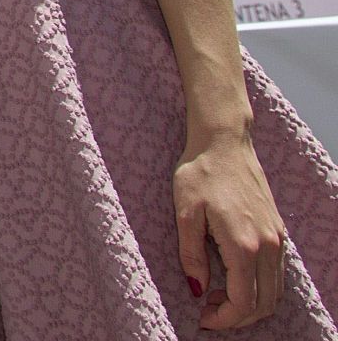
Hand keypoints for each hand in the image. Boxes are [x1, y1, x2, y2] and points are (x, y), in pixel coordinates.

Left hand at [174, 133, 285, 328]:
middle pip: (264, 303)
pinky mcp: (278, 231)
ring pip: (274, 291)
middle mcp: (268, 245)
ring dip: (250, 304)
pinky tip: (232, 278)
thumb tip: (197, 288)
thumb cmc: (200, 173)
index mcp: (244, 244)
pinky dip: (259, 287)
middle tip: (208, 311)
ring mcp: (277, 238)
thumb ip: (191, 254)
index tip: (203, 318)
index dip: (225, 318)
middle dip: (237, 317)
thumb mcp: (185, 213)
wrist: (225, 143)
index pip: (244, 301)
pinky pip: (276, 273)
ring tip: (217, 295)